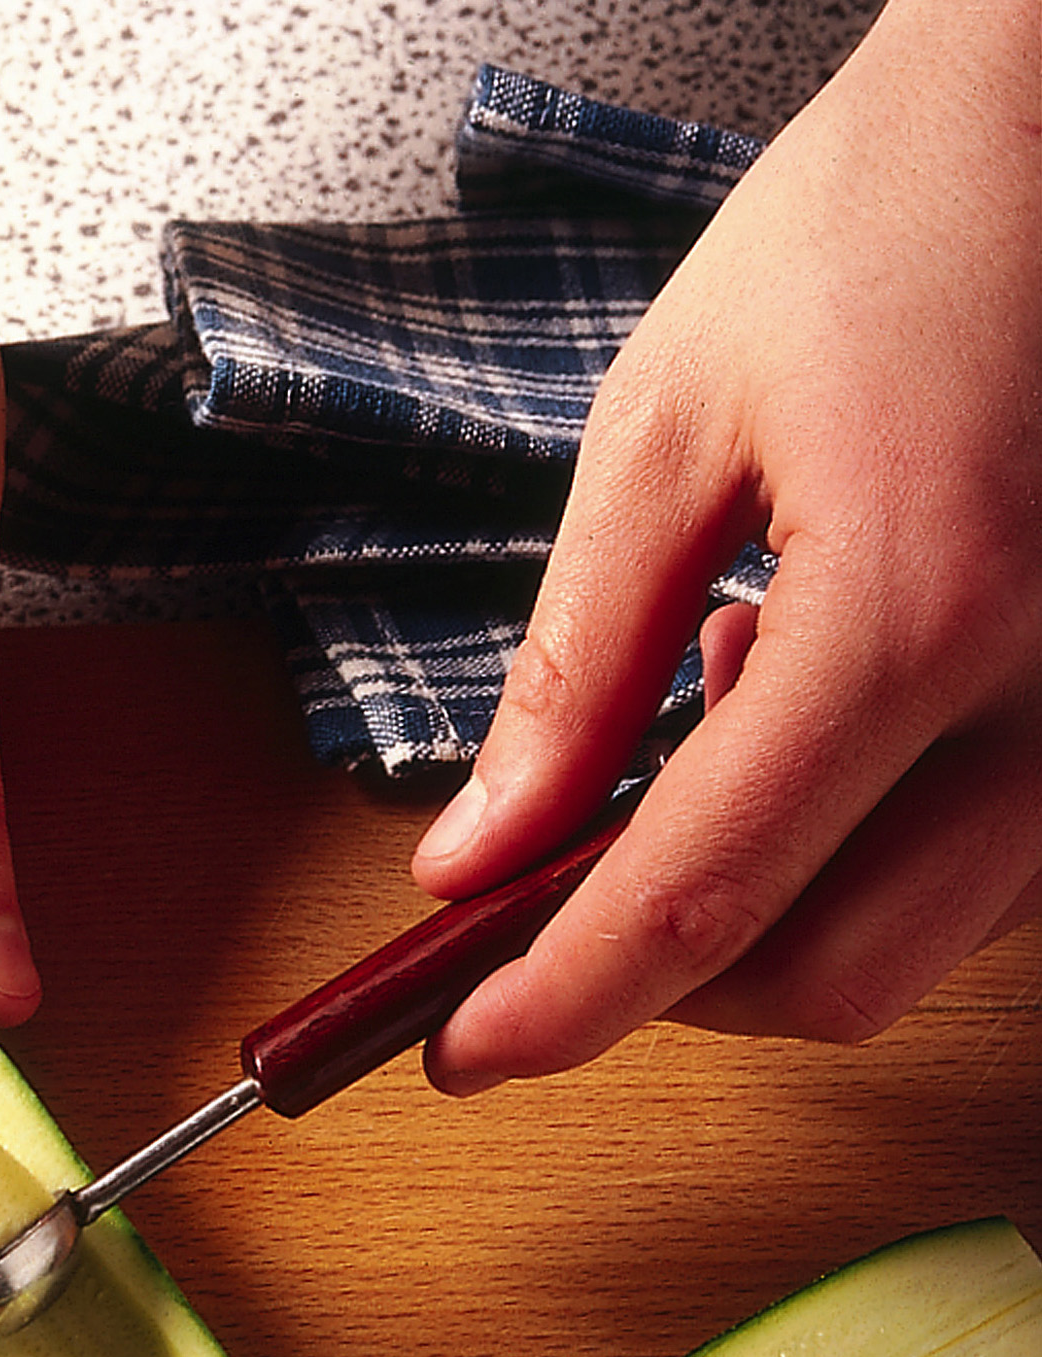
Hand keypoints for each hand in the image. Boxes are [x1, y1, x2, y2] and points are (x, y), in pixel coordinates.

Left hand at [412, 0, 1041, 1095]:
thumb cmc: (888, 218)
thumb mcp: (670, 430)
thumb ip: (571, 672)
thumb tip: (478, 851)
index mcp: (916, 606)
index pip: (706, 897)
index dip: (563, 1002)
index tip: (464, 1049)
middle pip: (832, 979)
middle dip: (673, 983)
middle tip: (559, 897)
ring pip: (915, 948)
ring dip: (777, 908)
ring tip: (723, 703)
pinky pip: (982, 880)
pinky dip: (867, 855)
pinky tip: (823, 702)